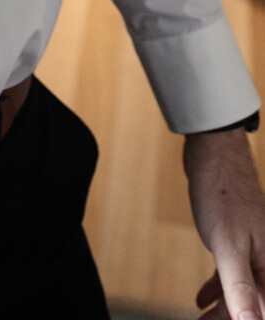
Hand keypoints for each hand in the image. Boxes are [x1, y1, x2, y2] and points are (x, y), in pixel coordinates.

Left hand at [184, 128, 264, 318]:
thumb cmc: (224, 196)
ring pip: (243, 292)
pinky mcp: (240, 242)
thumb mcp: (229, 247)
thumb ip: (240, 288)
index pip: (263, 310)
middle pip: (255, 305)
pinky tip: (201, 298)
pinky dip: (219, 289)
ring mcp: (256, 251)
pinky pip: (234, 275)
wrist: (214, 156)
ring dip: (223, 310)